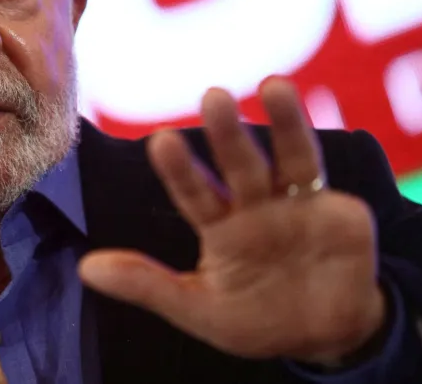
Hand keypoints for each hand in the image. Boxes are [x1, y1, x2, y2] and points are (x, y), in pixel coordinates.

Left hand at [78, 78, 385, 364]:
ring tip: (275, 85)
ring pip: (286, 155)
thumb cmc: (257, 320)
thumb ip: (148, 286)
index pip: (195, 193)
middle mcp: (253, 205)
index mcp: (220, 227)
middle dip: (228, 133)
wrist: (326, 336)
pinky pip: (321, 176)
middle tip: (214, 96)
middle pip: (239, 164)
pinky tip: (303, 119)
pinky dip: (313, 150)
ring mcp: (294, 202)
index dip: (180, 169)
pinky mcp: (335, 208)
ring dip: (283, 120)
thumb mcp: (199, 310)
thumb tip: (86, 269)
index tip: (162, 141)